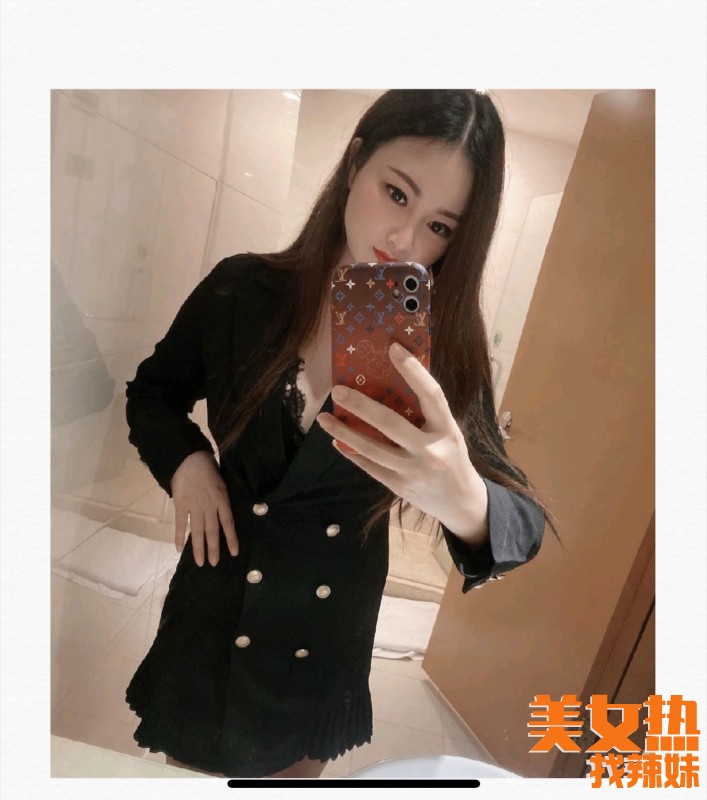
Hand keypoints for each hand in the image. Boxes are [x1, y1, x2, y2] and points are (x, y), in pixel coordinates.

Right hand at [171, 450, 238, 565]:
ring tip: (200, 562)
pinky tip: (179, 549)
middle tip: (213, 563)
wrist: (189, 459)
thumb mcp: (222, 483)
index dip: (231, 539)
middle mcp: (210, 506)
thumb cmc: (208, 468)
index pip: (228, 524)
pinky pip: (181, 524)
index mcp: (222, 500)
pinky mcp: (181, 505)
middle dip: (214, 549)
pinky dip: (180, 537)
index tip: (234, 553)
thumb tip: (223, 513)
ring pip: (198, 532)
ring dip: (199, 548)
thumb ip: (222, 499)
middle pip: (213, 531)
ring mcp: (195, 507)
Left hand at [317, 342, 488, 541]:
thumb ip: (425, 413)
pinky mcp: (399, 487)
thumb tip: (389, 384)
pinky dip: (352, 452)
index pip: (431, 394)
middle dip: (361, 406)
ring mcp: (414, 471)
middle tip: (337, 391)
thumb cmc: (450, 456)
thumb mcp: (447, 432)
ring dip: (345, 432)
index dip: (413, 370)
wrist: (460, 501)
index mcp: (447, 429)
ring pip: (373, 449)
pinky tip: (336, 441)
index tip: (393, 348)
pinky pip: (370, 466)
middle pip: (391, 424)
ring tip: (324, 418)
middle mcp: (431, 450)